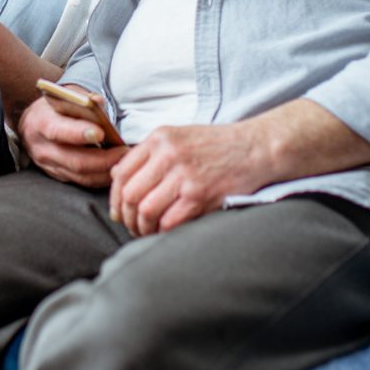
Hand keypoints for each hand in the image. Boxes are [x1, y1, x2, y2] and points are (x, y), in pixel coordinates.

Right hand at [17, 94, 127, 187]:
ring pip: (81, 176)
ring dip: (106, 171)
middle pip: (75, 161)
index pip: (58, 131)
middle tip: (125, 151)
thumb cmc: (53, 108)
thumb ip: (81, 98)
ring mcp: (49, 166)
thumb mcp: (63, 97)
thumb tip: (98, 102)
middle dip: (104, 159)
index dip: (79, 133)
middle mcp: (43, 148)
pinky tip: (115, 169)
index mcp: (41, 122)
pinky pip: (83, 182)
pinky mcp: (58, 176)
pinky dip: (101, 177)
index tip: (102, 133)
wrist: (32, 124)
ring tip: (126, 161)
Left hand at [108, 121, 265, 236]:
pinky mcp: (200, 195)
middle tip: (131, 227)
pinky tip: (164, 233)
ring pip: (146, 210)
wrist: (255, 149)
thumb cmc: (216, 146)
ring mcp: (184, 175)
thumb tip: (116, 176)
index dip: (114, 197)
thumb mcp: (178, 137)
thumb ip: (148, 154)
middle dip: (126, 217)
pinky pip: (169, 221)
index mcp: (159, 138)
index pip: (121, 172)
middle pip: (130, 193)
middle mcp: (168, 154)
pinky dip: (162, 232)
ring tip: (146, 232)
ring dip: (142, 227)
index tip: (118, 211)